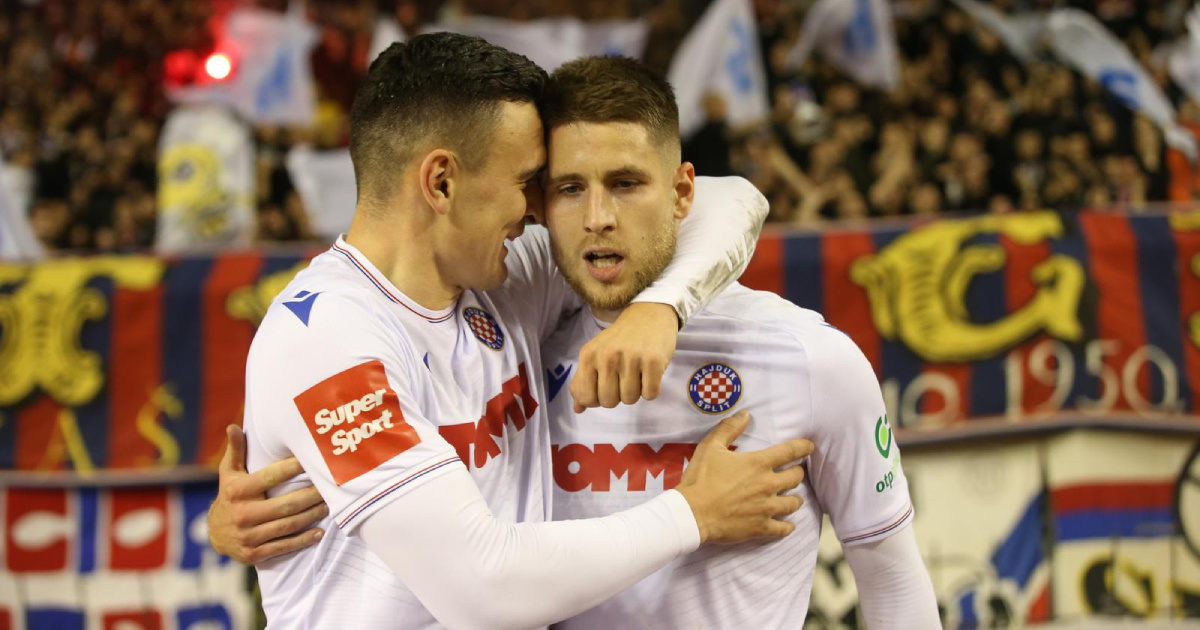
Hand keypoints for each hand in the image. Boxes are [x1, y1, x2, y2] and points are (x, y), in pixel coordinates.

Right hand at [208, 425, 327, 562]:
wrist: (215, 534)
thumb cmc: (230, 495)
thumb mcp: (229, 473)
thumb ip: (236, 450)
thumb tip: (233, 426)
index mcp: (238, 491)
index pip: (270, 477)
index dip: (292, 467)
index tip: (311, 460)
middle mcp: (243, 514)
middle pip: (286, 504)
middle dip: (311, 495)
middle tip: (329, 486)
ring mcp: (249, 536)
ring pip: (289, 525)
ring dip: (312, 515)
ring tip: (329, 505)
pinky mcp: (255, 554)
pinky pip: (285, 546)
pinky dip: (304, 539)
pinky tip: (319, 532)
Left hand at [570, 302, 677, 412]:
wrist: (649, 314)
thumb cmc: (620, 339)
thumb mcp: (596, 354)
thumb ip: (583, 382)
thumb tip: (578, 409)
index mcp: (588, 355)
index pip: (586, 397)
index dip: (597, 399)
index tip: (605, 386)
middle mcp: (607, 356)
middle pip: (609, 402)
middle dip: (617, 396)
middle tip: (623, 378)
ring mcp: (631, 358)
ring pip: (630, 399)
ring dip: (635, 392)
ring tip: (637, 373)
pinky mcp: (654, 361)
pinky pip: (650, 394)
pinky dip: (651, 389)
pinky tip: (649, 372)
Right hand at [674, 412, 813, 543]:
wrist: (692, 513)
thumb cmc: (700, 479)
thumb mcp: (711, 447)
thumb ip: (729, 428)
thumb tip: (745, 414)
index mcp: (758, 464)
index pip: (790, 451)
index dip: (803, 447)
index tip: (809, 446)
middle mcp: (768, 485)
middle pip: (796, 477)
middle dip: (798, 473)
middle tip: (795, 472)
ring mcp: (767, 508)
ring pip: (793, 503)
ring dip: (795, 498)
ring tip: (793, 498)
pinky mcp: (761, 527)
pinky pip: (783, 529)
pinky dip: (788, 526)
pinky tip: (788, 525)